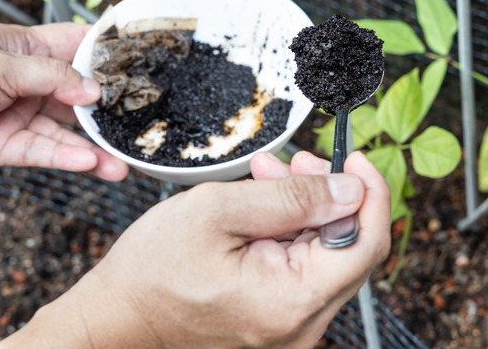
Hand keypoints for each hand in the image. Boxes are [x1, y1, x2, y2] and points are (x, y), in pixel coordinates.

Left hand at [0, 22, 127, 179]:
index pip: (75, 46)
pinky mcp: (5, 146)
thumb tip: (93, 90)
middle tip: (139, 123)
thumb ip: (51, 78)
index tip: (140, 65)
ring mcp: (17, 115)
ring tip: (121, 162)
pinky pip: (44, 152)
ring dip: (93, 147)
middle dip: (107, 110)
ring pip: (65, 132)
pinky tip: (89, 163)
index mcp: (24, 48)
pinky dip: (67, 158)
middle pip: (78, 95)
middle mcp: (26, 82)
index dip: (106, 55)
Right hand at [0, 150, 390, 347]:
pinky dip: (292, 234)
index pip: (365, 243)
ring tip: (269, 177)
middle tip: (295, 162)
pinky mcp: (278, 322)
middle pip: (348, 248)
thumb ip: (292, 198)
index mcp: (291, 300)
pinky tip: (265, 208)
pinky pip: (303, 271)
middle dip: (329, 195)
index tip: (354, 158)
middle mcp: (301, 326)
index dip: (370, 193)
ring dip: (307, 210)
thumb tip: (350, 188)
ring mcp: (291, 329)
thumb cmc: (153, 269)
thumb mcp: (219, 211)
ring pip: (325, 256)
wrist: (117, 318)